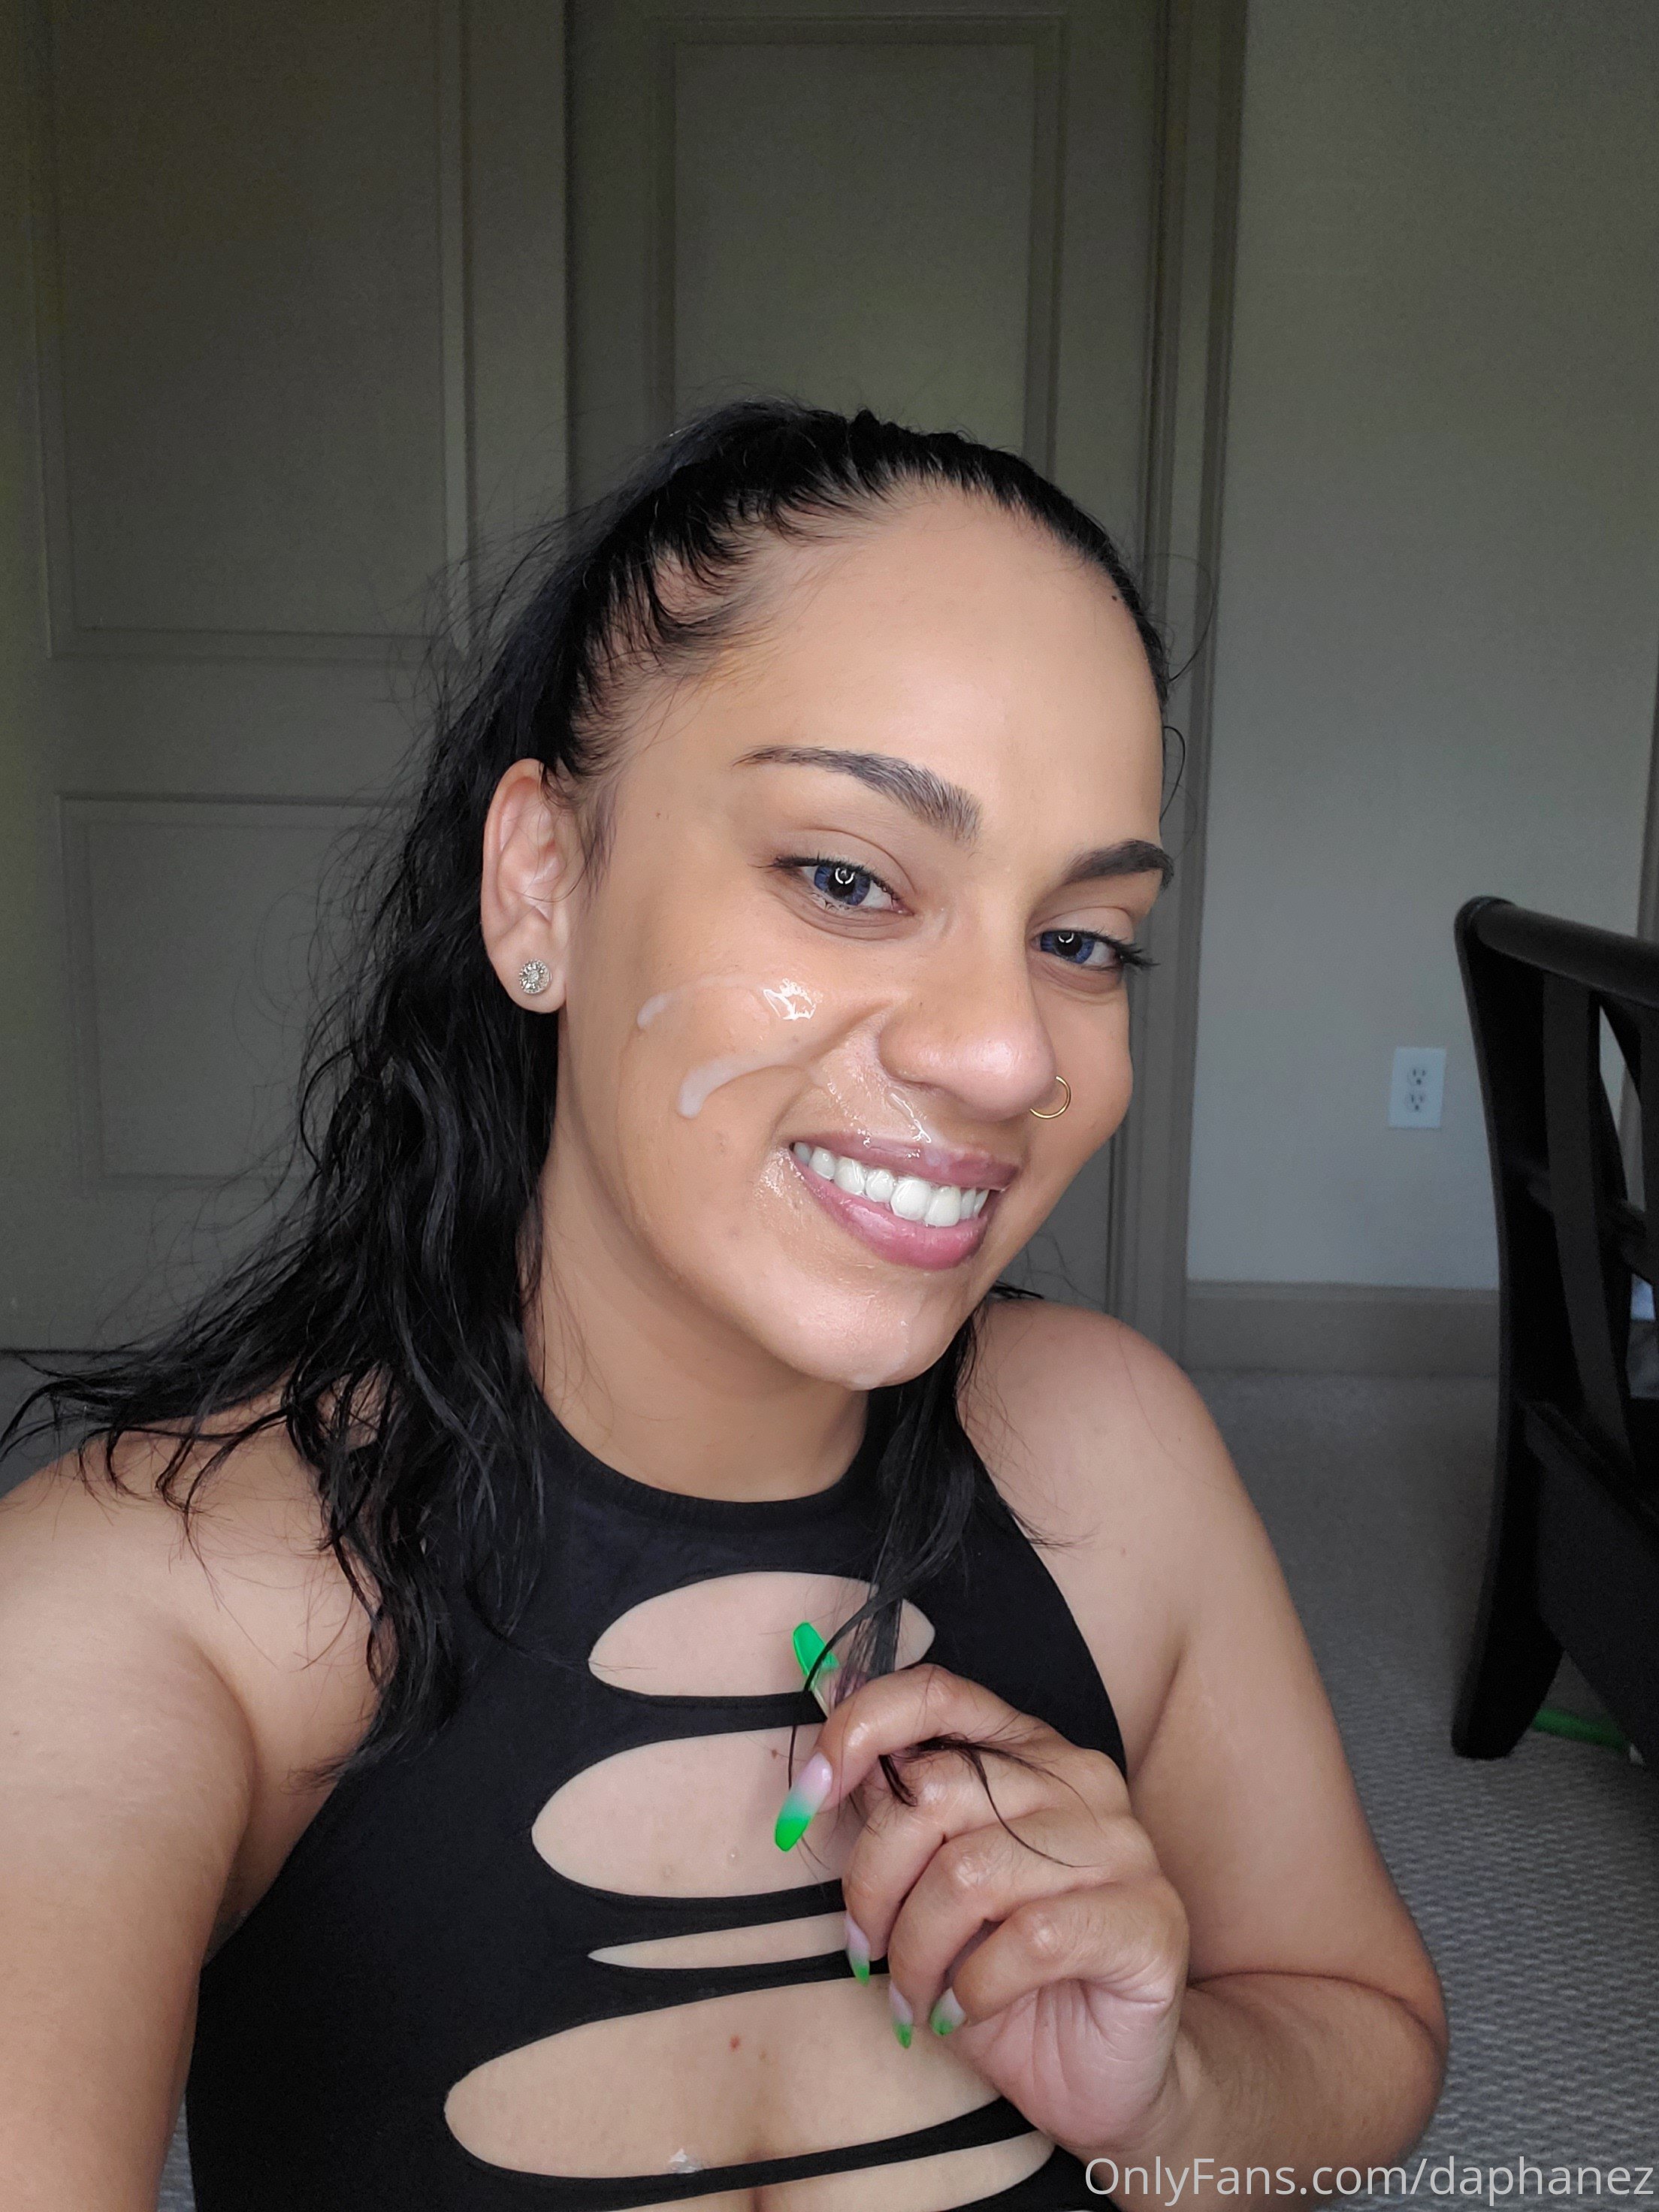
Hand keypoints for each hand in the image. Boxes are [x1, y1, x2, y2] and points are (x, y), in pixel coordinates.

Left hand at [773, 1660, 1189, 2158]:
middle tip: (864, 1950)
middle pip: (933, 1791)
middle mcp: (1078, 1779)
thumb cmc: (1003, 1976)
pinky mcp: (1149, 1919)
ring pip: (970, 1872)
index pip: (934, 1693)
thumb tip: (820, 1755)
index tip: (801, 1806)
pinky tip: (963, 2012)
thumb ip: (892, 1817)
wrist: (1099, 2075)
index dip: (855, 1733)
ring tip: (912, 1998)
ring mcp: (1122, 1845)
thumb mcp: (928, 1889)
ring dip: (915, 1952)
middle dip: (872, 1883)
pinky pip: (1030, 1937)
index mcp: (1026, 1750)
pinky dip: (973, 1987)